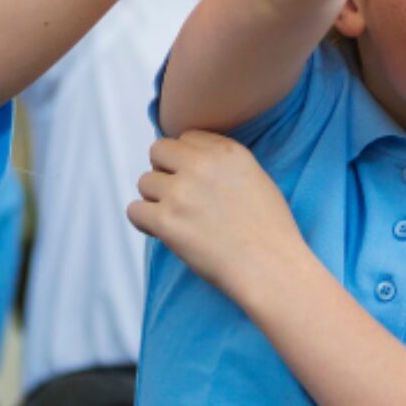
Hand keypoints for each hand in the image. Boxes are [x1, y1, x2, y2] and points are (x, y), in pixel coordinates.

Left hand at [128, 130, 304, 298]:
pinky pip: (134, 211)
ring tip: (176, 218)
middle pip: (158, 151)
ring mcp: (181, 192)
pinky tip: (162, 232)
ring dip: (155, 199)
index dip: (186, 159)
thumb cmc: (269, 232)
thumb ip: (222, 163)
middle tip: (178, 195)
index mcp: (226, 151)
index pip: (186, 137)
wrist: (271, 268)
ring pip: (144, 181)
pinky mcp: (166, 221)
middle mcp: (201, 165)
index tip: (193, 178)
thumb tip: (191, 162)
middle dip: (164, 171)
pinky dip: (144, 222)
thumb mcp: (255, 178)